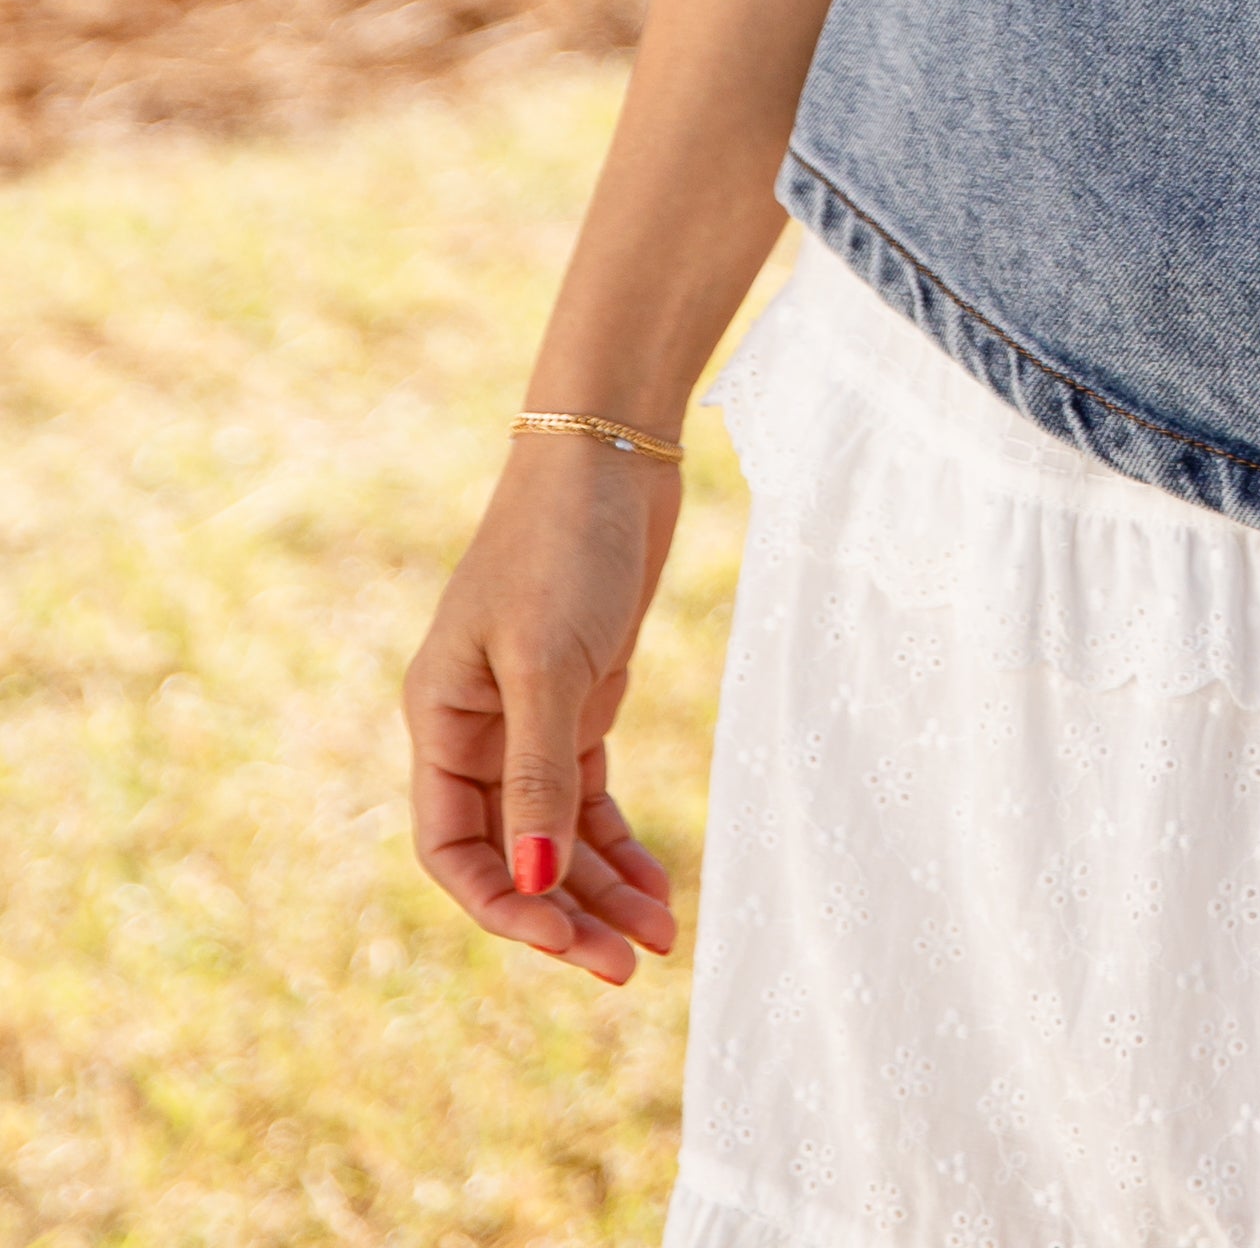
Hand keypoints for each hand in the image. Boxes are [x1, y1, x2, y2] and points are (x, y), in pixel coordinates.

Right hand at [403, 437, 685, 983]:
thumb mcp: (548, 661)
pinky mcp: (579, 701)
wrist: (610, 453)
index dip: (500, 907)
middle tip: (628, 965)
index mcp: (440, 718)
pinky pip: (589, 800)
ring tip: (660, 939)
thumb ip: (539, 772)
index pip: (451, 849)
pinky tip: (657, 887)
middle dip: (563, 915)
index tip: (563, 943)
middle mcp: (475, 729)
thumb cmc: (562, 544)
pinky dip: (618, 845)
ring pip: (555, 835)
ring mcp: (528, 718)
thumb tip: (532, 883)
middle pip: (509, 855)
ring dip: (600, 890)